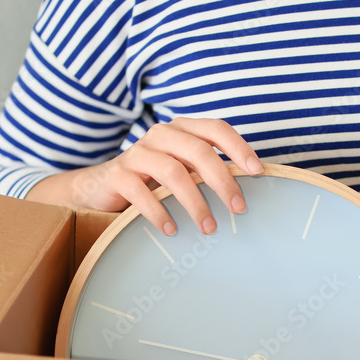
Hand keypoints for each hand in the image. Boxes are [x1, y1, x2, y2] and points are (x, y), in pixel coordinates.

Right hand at [26, 117, 262, 235]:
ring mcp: (138, 153)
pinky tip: (172, 230)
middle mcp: (161, 135)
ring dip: (195, 203)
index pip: (216, 129)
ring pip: (173, 172)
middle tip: (238, 209)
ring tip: (208, 227)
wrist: (101, 187)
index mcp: (182, 130)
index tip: (258, 172)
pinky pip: (141, 192)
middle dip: (222, 181)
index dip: (238, 147)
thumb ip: (208, 171)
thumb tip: (247, 191)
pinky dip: (160, 213)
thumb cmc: (154, 180)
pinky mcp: (118, 175)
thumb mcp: (184, 169)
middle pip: (199, 151)